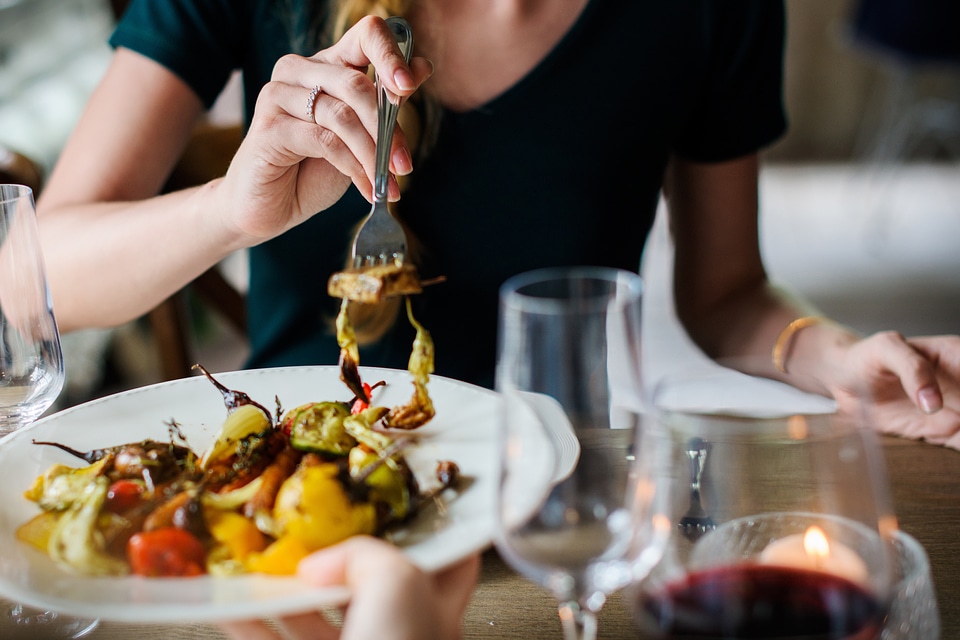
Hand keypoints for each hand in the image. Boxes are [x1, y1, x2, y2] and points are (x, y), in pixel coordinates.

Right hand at [216, 16, 433, 244]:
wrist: (272, 206)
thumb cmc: (315, 168)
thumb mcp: (361, 135)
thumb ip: (386, 103)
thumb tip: (423, 67)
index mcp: (328, 64)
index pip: (365, 35)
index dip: (391, 56)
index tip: (408, 88)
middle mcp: (299, 70)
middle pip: (356, 84)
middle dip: (387, 129)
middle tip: (404, 165)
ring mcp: (278, 95)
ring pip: (341, 116)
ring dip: (372, 154)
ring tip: (387, 182)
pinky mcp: (269, 127)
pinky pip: (324, 141)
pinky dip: (353, 167)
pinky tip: (366, 188)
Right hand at [220, 536, 480, 639]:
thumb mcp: (398, 584)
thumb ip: (366, 555)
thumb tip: (324, 561)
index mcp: (436, 610)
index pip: (447, 560)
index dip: (428, 529)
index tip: (400, 501)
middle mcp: (399, 634)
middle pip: (368, 582)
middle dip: (336, 554)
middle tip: (309, 525)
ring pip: (316, 614)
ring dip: (283, 586)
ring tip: (259, 559)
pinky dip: (249, 623)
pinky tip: (228, 604)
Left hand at [830, 332, 959, 449]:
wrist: (845, 379)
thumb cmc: (867, 356)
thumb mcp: (885, 349)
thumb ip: (911, 369)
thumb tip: (933, 403)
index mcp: (958, 357)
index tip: (959, 414)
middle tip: (954, 426)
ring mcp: (957, 411)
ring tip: (952, 433)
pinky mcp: (943, 432)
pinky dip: (958, 454)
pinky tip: (952, 449)